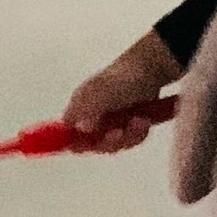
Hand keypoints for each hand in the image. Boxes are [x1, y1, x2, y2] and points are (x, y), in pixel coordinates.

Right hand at [63, 33, 180, 152]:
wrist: (151, 70)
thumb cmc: (124, 77)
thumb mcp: (104, 90)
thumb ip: (90, 108)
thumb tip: (81, 128)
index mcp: (79, 106)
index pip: (66, 132)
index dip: (76, 142)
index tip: (94, 143)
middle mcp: (91, 117)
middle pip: (92, 145)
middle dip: (111, 141)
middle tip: (122, 131)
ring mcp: (108, 123)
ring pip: (113, 145)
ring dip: (129, 136)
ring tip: (140, 120)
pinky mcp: (124, 128)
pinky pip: (128, 141)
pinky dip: (138, 134)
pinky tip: (144, 120)